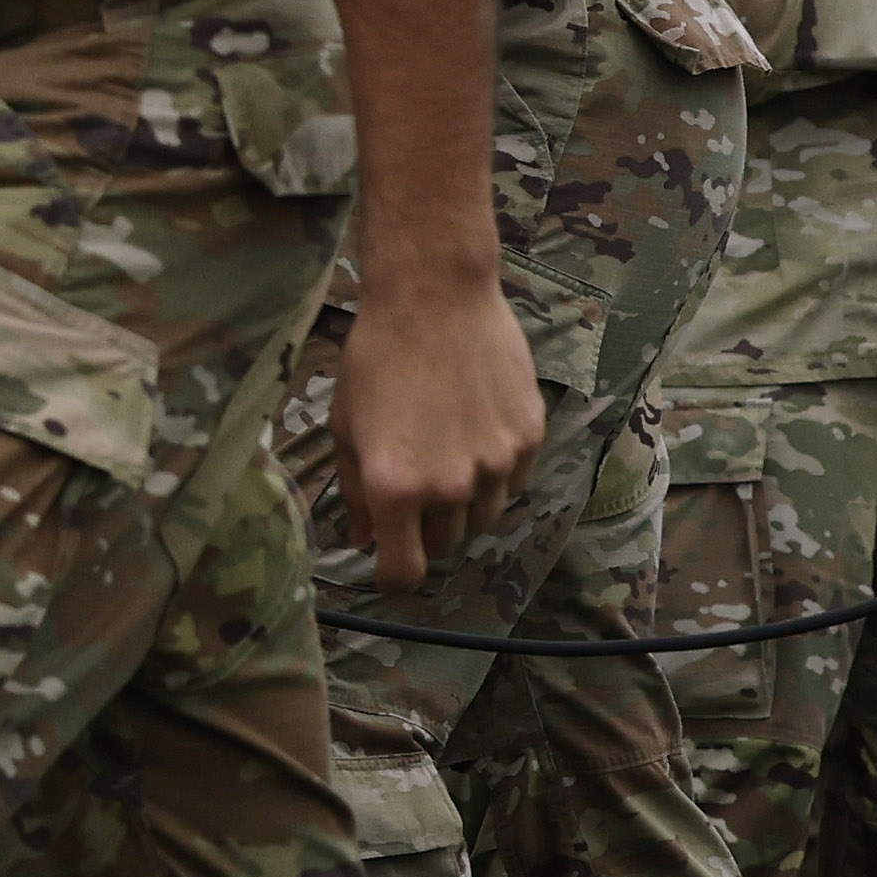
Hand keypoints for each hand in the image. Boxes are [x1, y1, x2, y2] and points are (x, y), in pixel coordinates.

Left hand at [325, 270, 544, 577]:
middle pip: (445, 545)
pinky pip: (514, 482)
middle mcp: (450, 487)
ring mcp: (497, 464)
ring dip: (462, 505)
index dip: (395, 578)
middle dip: (424, 530)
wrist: (434, 298)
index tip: (391, 571)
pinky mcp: (530, 439)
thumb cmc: (375, 359)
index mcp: (395, 488)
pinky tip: (474, 433)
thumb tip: (362, 539)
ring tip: (443, 454)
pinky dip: (495, 474)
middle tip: (411, 488)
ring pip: (483, 518)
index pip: (405, 571)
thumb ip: (355, 491)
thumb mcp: (346, 427)